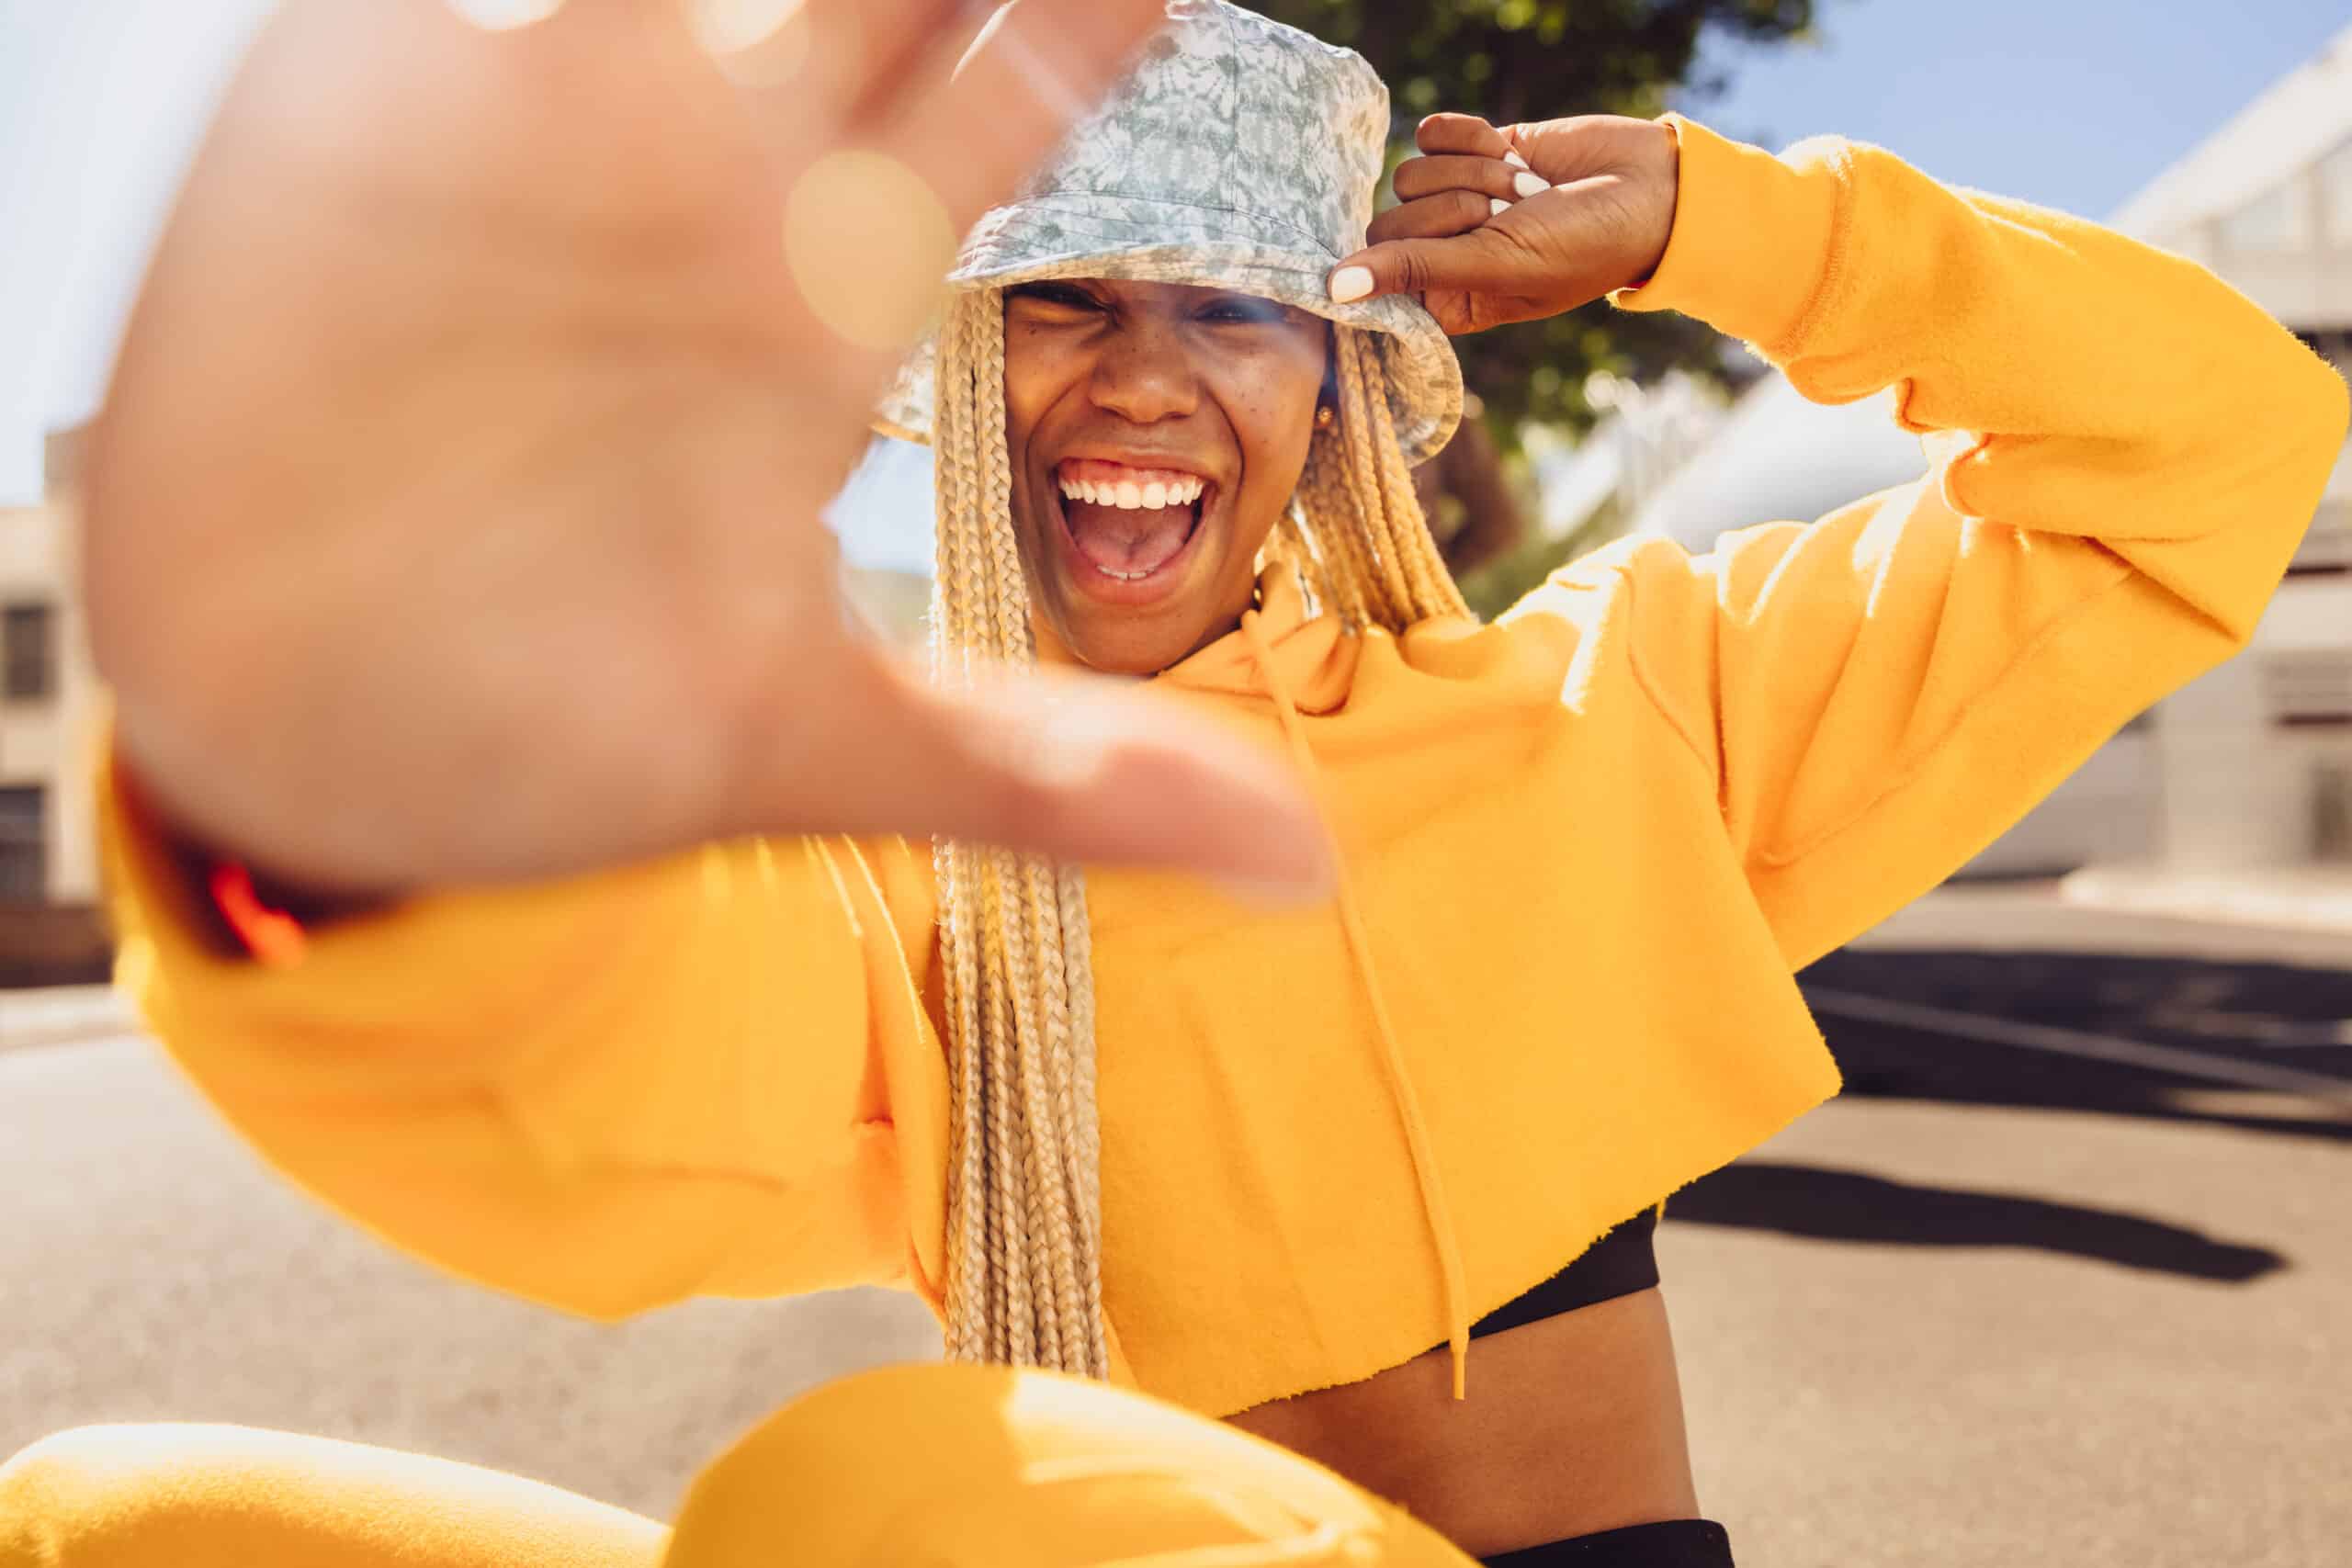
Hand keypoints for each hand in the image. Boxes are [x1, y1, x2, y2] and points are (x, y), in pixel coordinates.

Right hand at [88, 0, 1330, 900]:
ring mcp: (548, 118)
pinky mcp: (377, 92)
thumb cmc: (555, 724)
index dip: (1114, 7)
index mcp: (825, 293)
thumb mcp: (806, 748)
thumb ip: (1046, 778)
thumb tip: (1308, 868)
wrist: (295, 724)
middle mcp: (711, 180)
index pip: (1020, 91)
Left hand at [1331, 112, 1678, 333]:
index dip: (1405, 259)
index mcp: (1447, 301)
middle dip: (1454, 209)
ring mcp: (1454, 199)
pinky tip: (1512, 153)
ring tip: (1524, 187)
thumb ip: (1415, 271)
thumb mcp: (1498, 265)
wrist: (1648, 186)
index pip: (1380, 278)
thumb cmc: (1583, 246)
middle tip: (1511, 214)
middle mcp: (1444, 253)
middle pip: (1389, 221)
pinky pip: (1430, 134)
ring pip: (1408, 174)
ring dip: (1473, 173)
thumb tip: (1334, 290)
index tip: (1455, 246)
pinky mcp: (1468, 152)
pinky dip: (1470, 139)